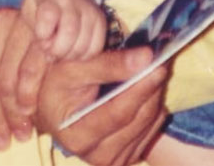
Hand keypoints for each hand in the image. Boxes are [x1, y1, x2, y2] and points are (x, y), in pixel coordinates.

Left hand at [0, 7, 48, 149]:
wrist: (55, 29)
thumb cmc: (9, 50)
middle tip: (0, 142)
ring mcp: (22, 22)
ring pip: (7, 81)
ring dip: (13, 115)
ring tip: (19, 134)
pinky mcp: (45, 32)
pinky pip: (31, 73)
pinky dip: (29, 97)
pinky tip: (30, 113)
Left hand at [21, 0, 106, 59]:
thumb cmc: (44, 4)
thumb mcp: (31, 9)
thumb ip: (35, 29)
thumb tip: (48, 50)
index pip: (48, 15)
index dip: (42, 33)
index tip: (40, 37)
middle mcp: (73, 1)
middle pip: (69, 32)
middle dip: (57, 51)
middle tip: (51, 53)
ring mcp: (90, 10)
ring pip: (84, 44)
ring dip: (70, 56)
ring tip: (62, 52)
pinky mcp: (100, 21)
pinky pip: (96, 47)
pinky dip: (84, 56)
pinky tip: (74, 51)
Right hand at [37, 47, 169, 165]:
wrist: (52, 108)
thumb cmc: (55, 85)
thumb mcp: (70, 69)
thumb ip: (106, 64)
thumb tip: (145, 57)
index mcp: (77, 137)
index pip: (117, 113)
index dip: (139, 88)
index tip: (156, 64)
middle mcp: (97, 157)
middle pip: (137, 120)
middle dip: (151, 88)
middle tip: (161, 60)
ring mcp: (114, 160)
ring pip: (149, 125)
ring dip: (154, 95)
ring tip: (153, 70)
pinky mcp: (127, 158)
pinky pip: (151, 131)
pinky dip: (153, 106)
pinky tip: (146, 88)